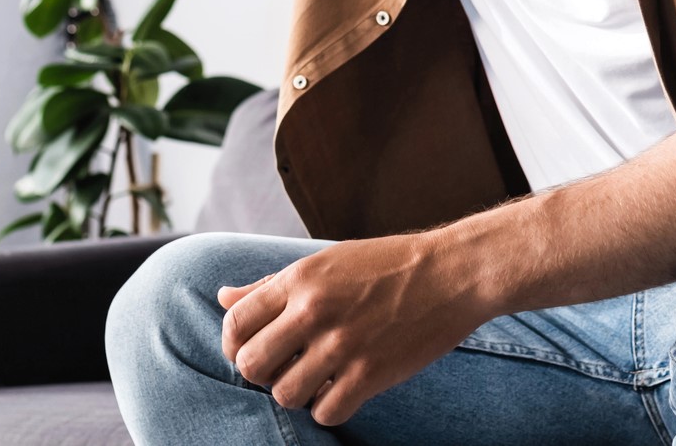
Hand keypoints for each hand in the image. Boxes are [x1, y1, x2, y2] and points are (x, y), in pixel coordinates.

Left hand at [217, 232, 491, 427]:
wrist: (452, 273)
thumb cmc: (386, 264)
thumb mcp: (325, 261)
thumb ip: (271, 284)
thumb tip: (223, 298)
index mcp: (300, 279)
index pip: (235, 323)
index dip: (233, 345)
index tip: (250, 350)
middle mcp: (314, 312)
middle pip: (252, 365)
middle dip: (260, 374)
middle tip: (282, 368)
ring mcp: (342, 345)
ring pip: (285, 395)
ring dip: (295, 393)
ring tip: (315, 379)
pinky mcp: (370, 374)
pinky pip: (325, 413)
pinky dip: (328, 408)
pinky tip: (341, 390)